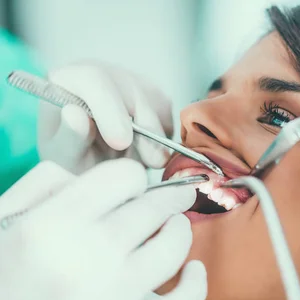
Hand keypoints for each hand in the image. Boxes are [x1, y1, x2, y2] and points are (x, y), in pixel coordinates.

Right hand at [0, 160, 206, 299]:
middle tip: (176, 194)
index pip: (123, 176)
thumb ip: (44, 185)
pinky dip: (196, 285)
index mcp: (51, 224)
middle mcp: (87, 257)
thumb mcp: (2, 219)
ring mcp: (111, 297)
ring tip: (175, 226)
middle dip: (169, 196)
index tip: (132, 185)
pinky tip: (194, 270)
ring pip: (173, 249)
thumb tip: (95, 176)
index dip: (132, 176)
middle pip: (154, 208)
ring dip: (181, 230)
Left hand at [38, 62, 173, 172]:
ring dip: (157, 135)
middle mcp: (100, 72)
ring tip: (143, 158)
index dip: (111, 110)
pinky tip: (148, 149)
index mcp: (67, 79)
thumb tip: (74, 114)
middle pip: (132, 90)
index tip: (120, 142)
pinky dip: (165, 134)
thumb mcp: (65, 157)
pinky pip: (168, 112)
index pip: (95, 80)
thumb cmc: (74, 159)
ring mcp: (129, 79)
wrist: (92, 162)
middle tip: (152, 161)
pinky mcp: (153, 93)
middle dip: (146, 128)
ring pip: (155, 101)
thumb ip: (69, 138)